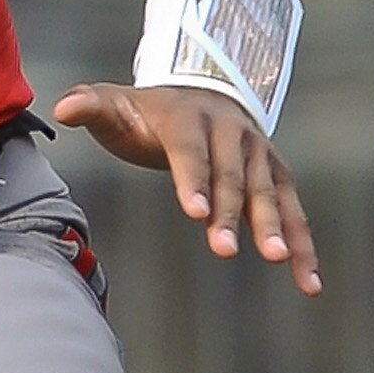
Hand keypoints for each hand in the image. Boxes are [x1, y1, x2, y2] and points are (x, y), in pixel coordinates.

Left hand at [52, 81, 320, 294]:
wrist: (202, 89)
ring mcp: (260, 153)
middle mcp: (232, 133)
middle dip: (230, 213)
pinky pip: (294, 211)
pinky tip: (309, 283)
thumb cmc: (149, 113)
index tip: (193, 212)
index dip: (192, 180)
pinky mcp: (278, 174)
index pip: (190, 152)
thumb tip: (64, 107)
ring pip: (269, 193)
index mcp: (190, 119)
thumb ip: (92, 106)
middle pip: (232, 177)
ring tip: (280, 260)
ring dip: (276, 226)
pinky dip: (303, 243)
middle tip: (225, 250)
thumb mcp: (118, 106)